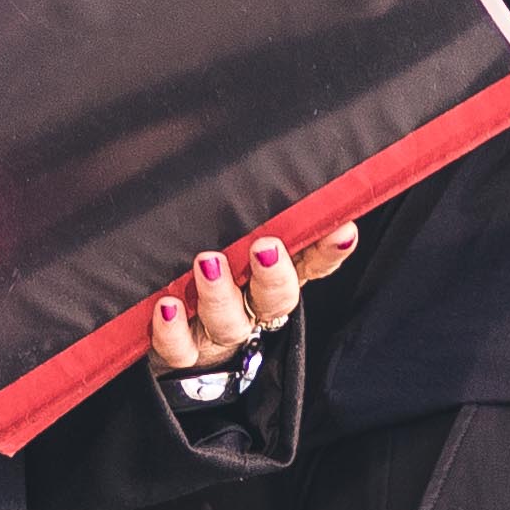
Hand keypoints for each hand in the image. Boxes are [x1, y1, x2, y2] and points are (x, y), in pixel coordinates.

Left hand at [145, 219, 359, 376]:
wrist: (169, 336)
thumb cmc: (207, 275)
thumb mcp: (232, 242)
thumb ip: (256, 217)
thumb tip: (269, 157)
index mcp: (273, 278)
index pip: (312, 263)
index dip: (329, 251)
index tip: (342, 231)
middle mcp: (251, 307)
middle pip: (276, 299)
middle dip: (274, 275)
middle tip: (265, 247)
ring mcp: (218, 332)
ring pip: (229, 323)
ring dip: (220, 295)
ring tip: (208, 263)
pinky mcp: (183, 352)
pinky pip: (181, 348)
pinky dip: (173, 330)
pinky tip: (166, 306)